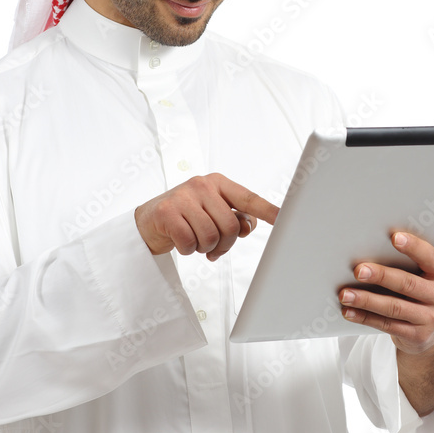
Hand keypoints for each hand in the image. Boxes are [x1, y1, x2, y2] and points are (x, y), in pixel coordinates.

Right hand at [135, 173, 278, 260]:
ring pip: (212, 236)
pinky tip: (182, 242)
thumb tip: (248, 225)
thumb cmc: (187, 216)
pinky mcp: (167, 212)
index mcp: (218, 182)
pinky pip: (190, 243)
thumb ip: (234, 217)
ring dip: (206, 248)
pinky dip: (188, 250)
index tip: (284, 218)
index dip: (267, 210)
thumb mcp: (212, 212)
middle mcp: (202, 185)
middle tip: (214, 247)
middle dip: (225, 244)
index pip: (248, 198)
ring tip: (196, 242)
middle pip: (231, 226)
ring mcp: (183, 197)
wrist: (149, 220)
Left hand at [338, 220, 433, 355]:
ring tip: (345, 293)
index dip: (413, 247)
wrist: (428, 332)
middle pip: (408, 284)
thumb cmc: (423, 290)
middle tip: (358, 269)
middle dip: (381, 275)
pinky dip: (365, 317)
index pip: (430, 256)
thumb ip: (428, 249)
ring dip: (366, 299)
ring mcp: (433, 320)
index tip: (393, 237)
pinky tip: (349, 311)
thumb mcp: (430, 271)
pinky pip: (387, 325)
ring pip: (394, 307)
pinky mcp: (418, 337)